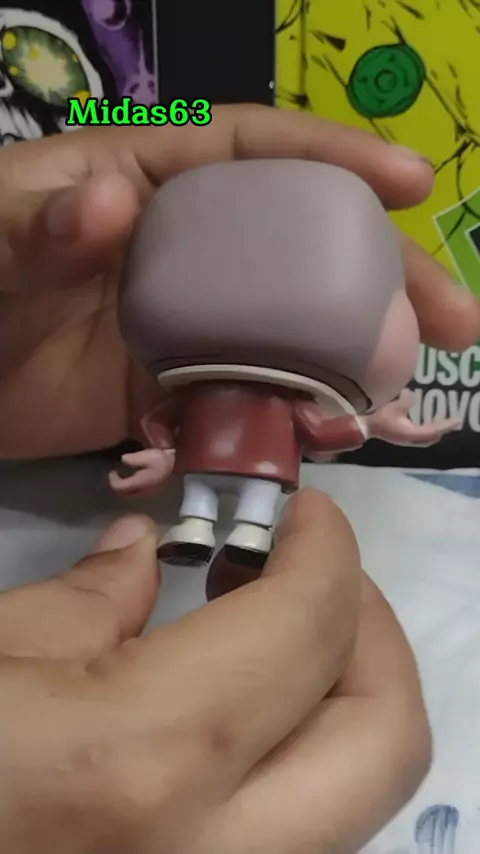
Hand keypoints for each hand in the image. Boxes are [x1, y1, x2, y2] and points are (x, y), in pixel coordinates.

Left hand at [0, 106, 477, 459]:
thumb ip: (44, 221)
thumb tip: (111, 203)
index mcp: (153, 183)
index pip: (257, 154)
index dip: (337, 161)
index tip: (412, 184)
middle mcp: (190, 250)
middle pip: (300, 251)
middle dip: (380, 279)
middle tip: (453, 320)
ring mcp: (189, 326)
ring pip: (286, 335)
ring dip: (348, 364)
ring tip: (403, 395)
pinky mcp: (177, 391)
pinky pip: (245, 402)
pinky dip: (287, 422)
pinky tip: (328, 439)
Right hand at [0, 490, 428, 853]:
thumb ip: (86, 599)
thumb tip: (145, 552)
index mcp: (143, 760)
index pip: (303, 630)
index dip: (326, 551)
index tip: (307, 516)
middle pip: (385, 740)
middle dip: (370, 631)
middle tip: (312, 576)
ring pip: (357, 799)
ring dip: (346, 695)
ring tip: (277, 633)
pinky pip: (300, 832)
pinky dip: (305, 754)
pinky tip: (239, 711)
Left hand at [109, 447, 174, 496]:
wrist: (178, 464)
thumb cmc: (162, 460)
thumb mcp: (146, 455)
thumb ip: (132, 459)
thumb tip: (123, 460)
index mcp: (138, 483)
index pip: (120, 487)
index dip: (113, 480)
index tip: (112, 471)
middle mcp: (142, 491)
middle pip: (124, 494)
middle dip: (118, 485)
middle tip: (116, 474)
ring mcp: (148, 492)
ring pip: (131, 494)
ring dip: (125, 487)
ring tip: (125, 476)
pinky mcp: (153, 490)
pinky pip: (138, 492)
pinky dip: (132, 487)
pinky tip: (135, 477)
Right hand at [366, 389, 460, 445]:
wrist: (362, 427)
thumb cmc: (377, 418)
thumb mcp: (393, 406)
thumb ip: (406, 401)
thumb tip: (412, 395)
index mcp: (409, 433)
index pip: (433, 431)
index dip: (445, 426)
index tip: (456, 421)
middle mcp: (409, 440)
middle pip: (430, 439)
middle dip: (441, 431)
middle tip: (450, 422)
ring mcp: (403, 440)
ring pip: (424, 439)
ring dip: (433, 432)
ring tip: (439, 423)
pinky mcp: (399, 438)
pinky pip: (417, 436)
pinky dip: (424, 431)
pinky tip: (423, 423)